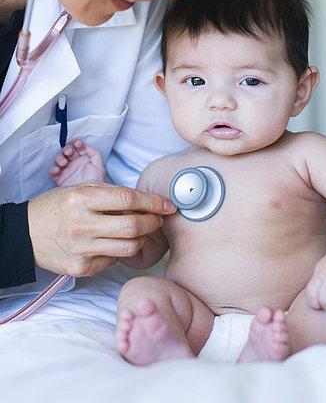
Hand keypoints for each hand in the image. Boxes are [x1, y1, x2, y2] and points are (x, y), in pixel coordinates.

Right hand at [27, 181, 175, 276]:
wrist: (25, 234)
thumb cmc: (58, 207)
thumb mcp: (81, 189)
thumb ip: (112, 193)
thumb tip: (146, 201)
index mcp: (82, 199)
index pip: (128, 198)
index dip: (153, 201)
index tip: (167, 204)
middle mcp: (82, 224)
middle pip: (134, 225)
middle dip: (153, 221)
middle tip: (158, 218)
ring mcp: (81, 249)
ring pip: (130, 247)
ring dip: (142, 238)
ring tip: (139, 231)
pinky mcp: (81, 268)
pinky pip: (114, 260)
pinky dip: (120, 250)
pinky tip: (112, 243)